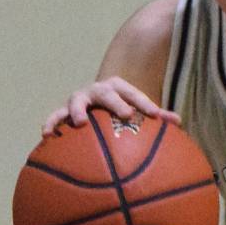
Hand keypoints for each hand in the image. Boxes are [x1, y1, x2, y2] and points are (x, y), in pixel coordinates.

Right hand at [42, 76, 181, 136]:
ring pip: (76, 101)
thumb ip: (158, 116)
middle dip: (116, 103)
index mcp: (120, 88)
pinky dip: (51, 124)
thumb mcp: (139, 109)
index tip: (156, 114)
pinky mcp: (65, 111)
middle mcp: (99, 90)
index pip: (135, 94)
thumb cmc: (122, 108)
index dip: (146, 103)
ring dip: (78, 110)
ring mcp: (80, 99)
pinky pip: (56, 117)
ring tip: (80, 123)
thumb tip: (179, 121)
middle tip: (127, 115)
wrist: (96, 98)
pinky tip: (47, 136)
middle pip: (107, 94)